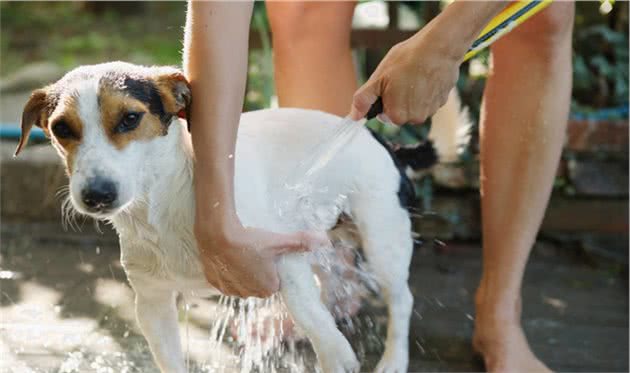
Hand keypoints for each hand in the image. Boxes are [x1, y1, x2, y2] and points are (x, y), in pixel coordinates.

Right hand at [195, 215, 328, 297]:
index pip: (275, 281)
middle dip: (258, 271)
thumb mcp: (278, 241)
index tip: (269, 255)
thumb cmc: (250, 241)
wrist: (216, 236)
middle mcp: (249, 294)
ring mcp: (230, 290)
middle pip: (259, 283)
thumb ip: (301, 242)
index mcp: (267, 288)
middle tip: (256, 252)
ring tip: (241, 254)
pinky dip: (227, 272)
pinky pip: (226, 280)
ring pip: (241, 283)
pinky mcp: (214, 283)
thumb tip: (324, 240)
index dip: (273, 268)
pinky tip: (228, 258)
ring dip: (243, 273)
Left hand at [349, 29, 460, 124]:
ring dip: (412, 94)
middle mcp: (415, 119)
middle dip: (398, 98)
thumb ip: (363, 100)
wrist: (439, 47)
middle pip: (400, 112)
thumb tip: (353, 117)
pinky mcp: (442, 101)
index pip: (384, 115)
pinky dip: (426, 90)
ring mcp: (431, 111)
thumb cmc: (407, 60)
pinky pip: (428, 99)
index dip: (384, 99)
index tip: (388, 84)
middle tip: (401, 77)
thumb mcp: (378, 78)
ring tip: (414, 75)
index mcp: (397, 116)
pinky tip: (425, 75)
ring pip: (415, 106)